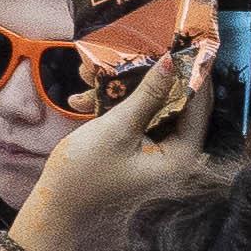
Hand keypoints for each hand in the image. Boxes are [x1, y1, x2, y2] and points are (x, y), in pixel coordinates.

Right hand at [21, 40, 207, 250]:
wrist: (54, 207)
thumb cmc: (85, 173)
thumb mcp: (116, 129)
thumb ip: (147, 94)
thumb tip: (173, 61)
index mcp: (181, 156)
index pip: (197, 107)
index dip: (192, 74)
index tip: (184, 43)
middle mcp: (174, 152)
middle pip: (173, 103)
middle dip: (150, 77)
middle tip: (139, 48)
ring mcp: (154, 150)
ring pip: (149, 107)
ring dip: (123, 88)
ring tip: (92, 71)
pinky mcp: (135, 147)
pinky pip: (133, 117)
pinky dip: (113, 104)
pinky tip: (84, 96)